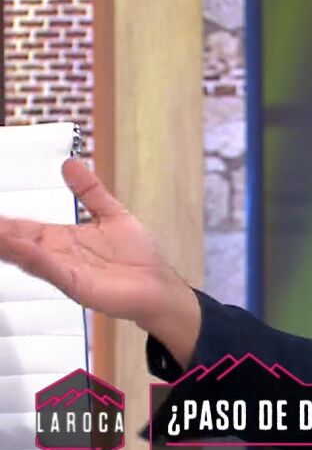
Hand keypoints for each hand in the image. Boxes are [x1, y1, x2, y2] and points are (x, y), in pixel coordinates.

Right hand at [0, 159, 199, 360]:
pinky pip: (52, 270)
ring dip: (8, 245)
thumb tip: (70, 163)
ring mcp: (65, 270)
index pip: (25, 227)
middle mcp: (58, 255)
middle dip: (0, 233)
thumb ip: (90, 191)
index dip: (4, 221)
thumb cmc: (137, 256)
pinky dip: (34, 259)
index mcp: (62, 238)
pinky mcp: (77, 284)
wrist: (159, 286)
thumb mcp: (111, 214)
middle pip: (20, 241)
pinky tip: (19, 248)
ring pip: (28, 256)